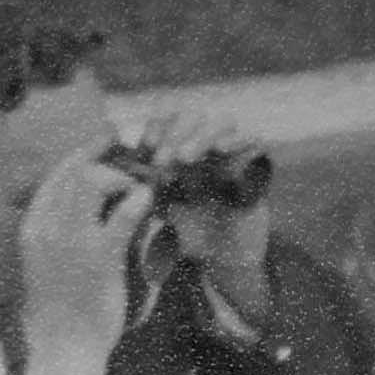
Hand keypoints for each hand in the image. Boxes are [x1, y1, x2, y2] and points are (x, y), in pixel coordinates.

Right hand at [17, 146, 152, 374]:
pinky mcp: (98, 259)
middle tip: (132, 158)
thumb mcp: (49, 266)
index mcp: (33, 228)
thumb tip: (95, 212)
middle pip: (74, 171)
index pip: (55, 176)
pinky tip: (148, 201)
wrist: (61, 350)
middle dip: (106, 158)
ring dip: (121, 178)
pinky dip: (138, 200)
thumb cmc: (60, 313)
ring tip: (139, 188)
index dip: (82, 153)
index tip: (104, 143)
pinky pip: (123, 215)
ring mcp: (70, 242)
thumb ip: (65, 235)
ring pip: (93, 182)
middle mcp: (46, 228)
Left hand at [137, 112, 273, 320]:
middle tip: (161, 159)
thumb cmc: (186, 235)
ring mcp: (234, 152)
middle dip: (176, 133)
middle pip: (193, 116)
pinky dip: (240, 140)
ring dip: (202, 135)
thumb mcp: (158, 212)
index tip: (146, 147)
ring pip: (222, 122)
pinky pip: (255, 141)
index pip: (170, 118)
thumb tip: (117, 179)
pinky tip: (223, 150)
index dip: (158, 125)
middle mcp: (208, 144)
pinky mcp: (257, 165)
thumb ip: (141, 195)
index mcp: (181, 148)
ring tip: (185, 157)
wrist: (224, 258)